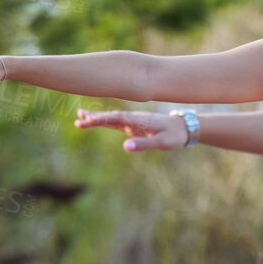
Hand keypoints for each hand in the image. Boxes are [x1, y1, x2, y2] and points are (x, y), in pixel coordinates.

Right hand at [76, 109, 190, 150]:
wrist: (185, 128)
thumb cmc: (174, 136)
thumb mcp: (161, 142)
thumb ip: (143, 144)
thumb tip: (125, 147)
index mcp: (137, 120)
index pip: (114, 118)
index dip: (99, 120)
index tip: (84, 121)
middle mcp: (133, 118)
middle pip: (109, 116)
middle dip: (93, 117)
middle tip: (77, 118)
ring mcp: (133, 121)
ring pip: (111, 118)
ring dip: (97, 118)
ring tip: (81, 118)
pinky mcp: (135, 125)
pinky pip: (116, 122)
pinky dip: (105, 121)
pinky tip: (98, 122)